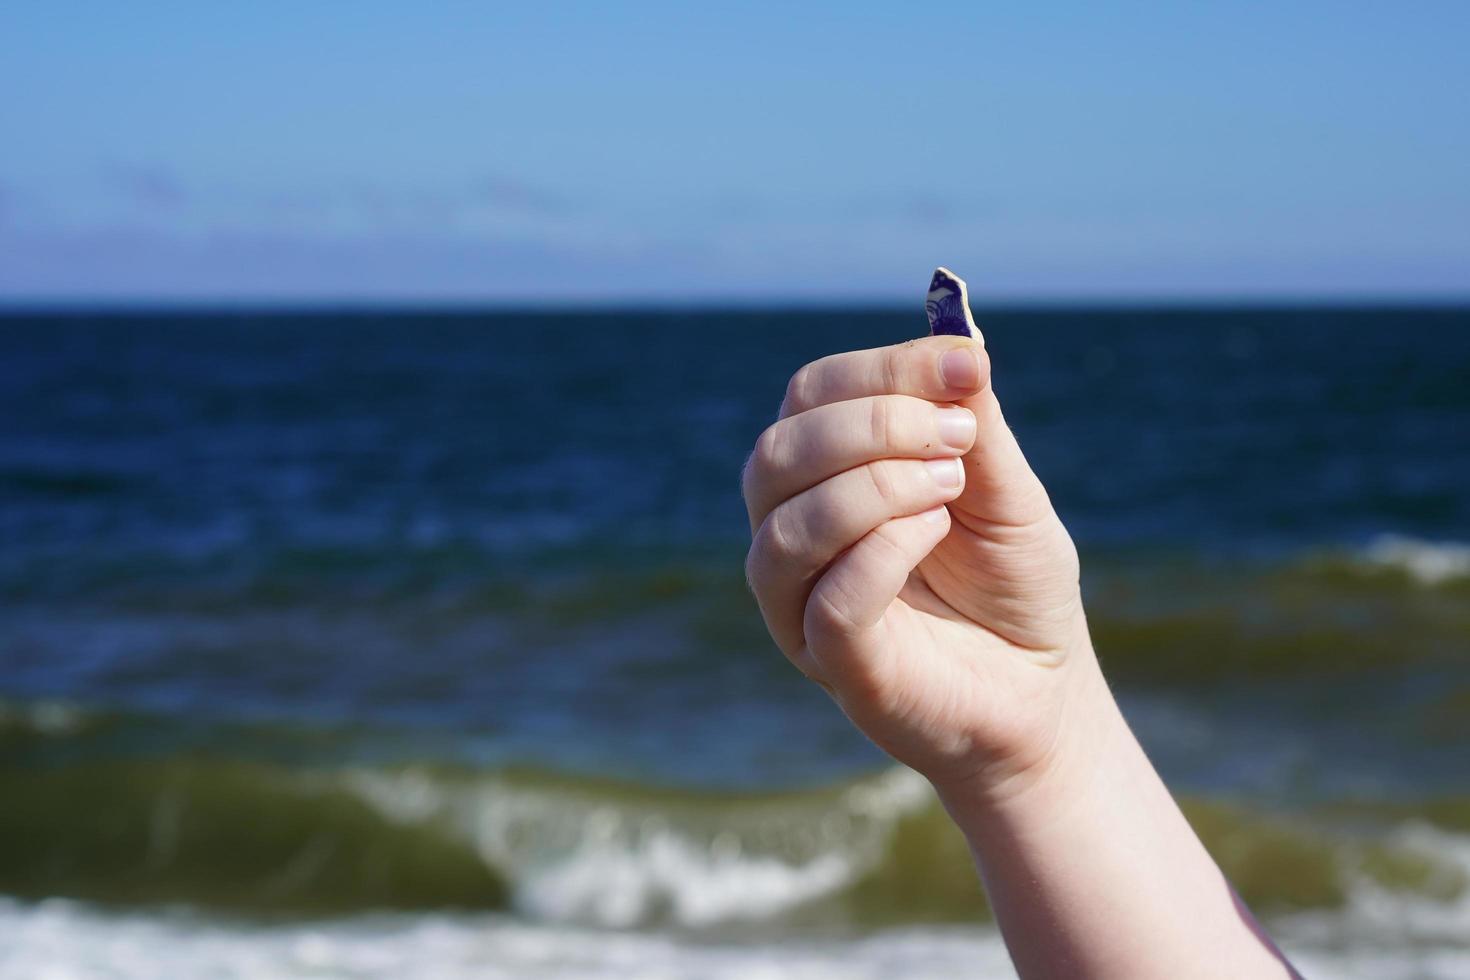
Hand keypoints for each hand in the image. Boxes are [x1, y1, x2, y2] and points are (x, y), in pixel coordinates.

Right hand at [742, 335, 1099, 798]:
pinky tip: (936, 533)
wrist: (1043, 692)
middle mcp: (792, 533)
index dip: (882, 370)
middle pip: (779, 452)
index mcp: (824, 476)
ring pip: (787, 524)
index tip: (968, 366)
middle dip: (873, 424)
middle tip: (960, 435)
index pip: (810, 396)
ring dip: (876, 485)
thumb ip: (976, 422)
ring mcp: (801, 603)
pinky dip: (882, 551)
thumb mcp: (1006, 489)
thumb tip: (962, 337)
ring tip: (952, 486)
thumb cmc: (1014, 587)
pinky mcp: (832, 662)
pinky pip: (827, 598)